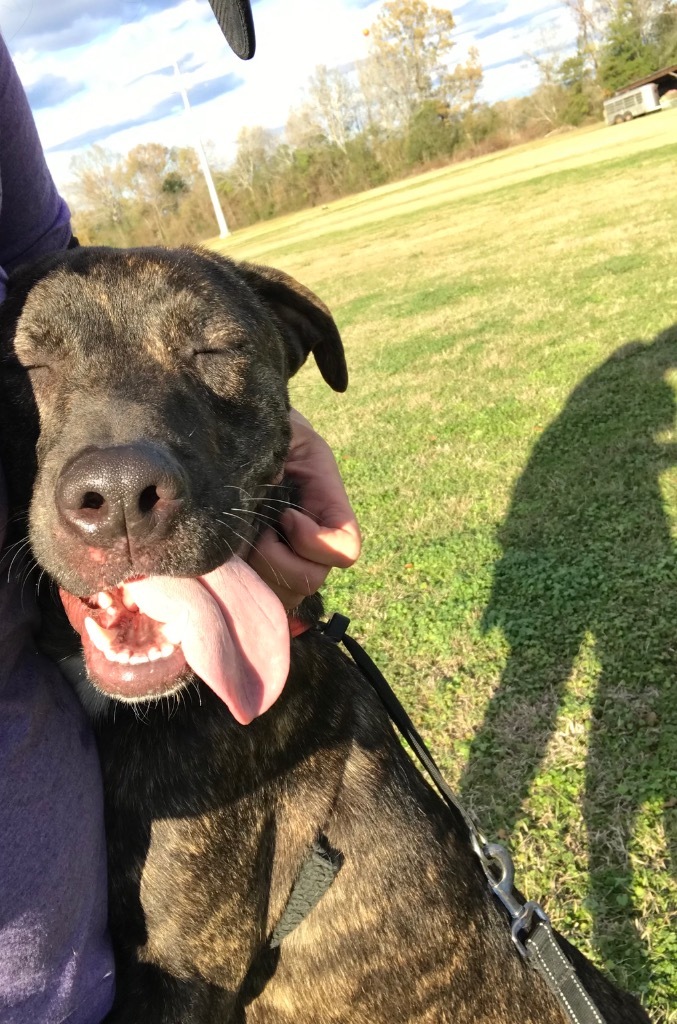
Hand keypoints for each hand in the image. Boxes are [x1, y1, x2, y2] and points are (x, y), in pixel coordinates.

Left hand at [248, 410, 360, 609]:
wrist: (233, 433)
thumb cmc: (264, 428)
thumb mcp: (286, 430)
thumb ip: (285, 454)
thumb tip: (270, 483)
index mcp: (325, 508)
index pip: (345, 550)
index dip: (314, 542)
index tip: (284, 515)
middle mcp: (308, 541)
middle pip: (311, 580)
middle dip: (277, 559)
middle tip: (253, 529)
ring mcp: (281, 559)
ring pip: (282, 596)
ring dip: (256, 570)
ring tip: (236, 538)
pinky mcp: (252, 571)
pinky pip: (253, 598)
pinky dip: (238, 583)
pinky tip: (223, 552)